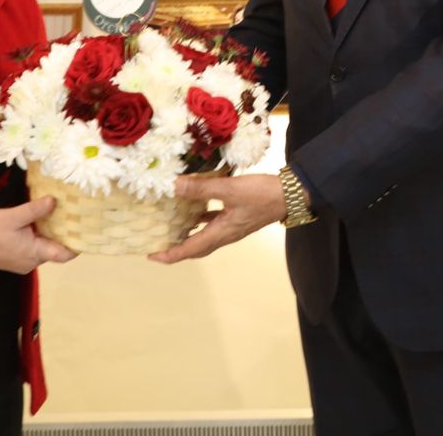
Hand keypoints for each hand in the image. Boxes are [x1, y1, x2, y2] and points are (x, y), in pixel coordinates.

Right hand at [0, 198, 76, 272]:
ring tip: (56, 215)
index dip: (77, 245)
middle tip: (72, 215)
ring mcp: (23, 262)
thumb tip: (54, 201)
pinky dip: (37, 238)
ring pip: (43, 248)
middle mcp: (32, 262)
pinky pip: (32, 249)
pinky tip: (37, 223)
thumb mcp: (13, 216)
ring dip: (48, 235)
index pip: (64, 254)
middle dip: (62, 234)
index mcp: (35, 253)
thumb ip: (35, 209)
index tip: (86, 231)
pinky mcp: (15, 260)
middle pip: (54, 250)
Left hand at [149, 174, 284, 262]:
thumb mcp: (229, 189)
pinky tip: (196, 208)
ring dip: (188, 235)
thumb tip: (173, 187)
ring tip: (171, 227)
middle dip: (176, 249)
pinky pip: (214, 223)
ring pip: (205, 236)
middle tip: (158, 245)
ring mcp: (232, 226)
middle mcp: (225, 235)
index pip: (190, 249)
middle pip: (196, 248)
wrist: (291, 195)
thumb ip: (201, 188)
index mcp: (221, 233)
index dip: (169, 254)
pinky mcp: (238, 217)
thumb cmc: (262, 195)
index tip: (151, 255)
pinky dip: (201, 219)